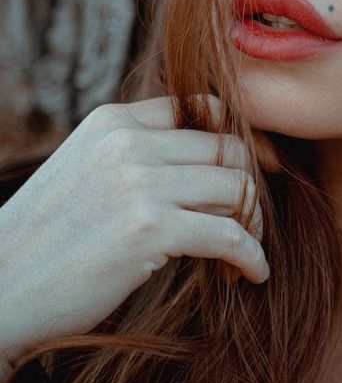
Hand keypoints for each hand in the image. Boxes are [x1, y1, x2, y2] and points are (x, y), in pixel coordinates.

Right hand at [0, 95, 275, 363]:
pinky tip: (251, 275)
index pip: (205, 108)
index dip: (241, 141)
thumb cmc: (45, 243)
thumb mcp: (84, 173)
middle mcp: (128, 142)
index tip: (255, 173)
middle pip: (230, 150)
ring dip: (253, 226)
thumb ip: (134, 156)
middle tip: (247, 226)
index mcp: (113, 122)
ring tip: (240, 258)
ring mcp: (139, 183)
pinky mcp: (149, 229)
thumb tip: (206, 167)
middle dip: (250, 189)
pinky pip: (231, 235)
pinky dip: (252, 257)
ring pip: (237, 189)